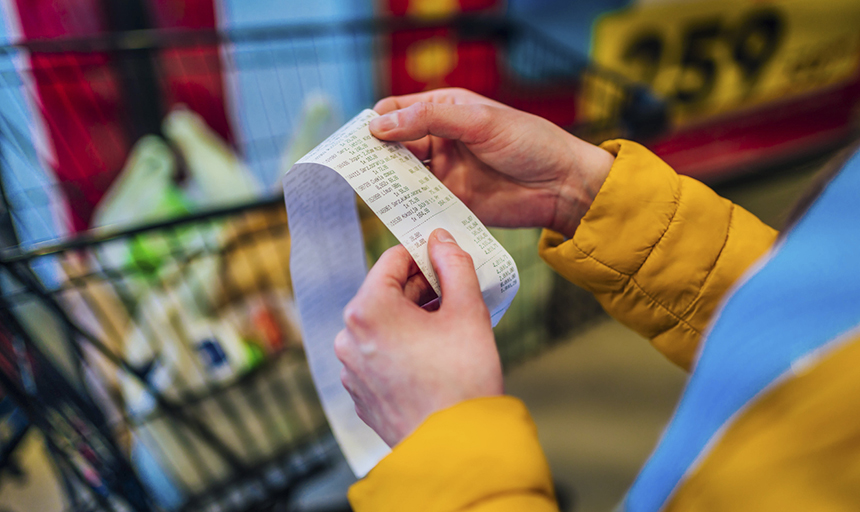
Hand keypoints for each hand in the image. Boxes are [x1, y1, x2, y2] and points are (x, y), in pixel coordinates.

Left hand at [334, 229, 502, 446]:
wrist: (456, 449)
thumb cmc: (462, 379)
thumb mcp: (467, 311)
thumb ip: (454, 265)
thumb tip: (441, 239)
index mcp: (368, 309)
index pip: (392, 259)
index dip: (424, 255)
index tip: (447, 260)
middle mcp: (349, 337)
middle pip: (385, 293)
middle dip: (420, 290)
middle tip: (455, 296)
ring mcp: (351, 369)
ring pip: (382, 325)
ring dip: (412, 320)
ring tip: (448, 331)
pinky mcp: (360, 394)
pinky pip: (379, 355)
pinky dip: (402, 349)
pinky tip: (432, 360)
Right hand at [371, 88, 613, 237]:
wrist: (563, 186)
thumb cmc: (529, 142)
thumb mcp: (479, 121)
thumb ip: (429, 119)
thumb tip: (379, 126)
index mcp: (446, 110)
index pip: (397, 111)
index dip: (376, 122)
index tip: (360, 139)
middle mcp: (440, 140)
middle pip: (394, 146)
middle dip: (376, 155)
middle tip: (357, 168)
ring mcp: (444, 173)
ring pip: (403, 176)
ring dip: (388, 182)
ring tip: (371, 190)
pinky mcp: (451, 202)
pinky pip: (420, 203)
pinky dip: (406, 207)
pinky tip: (395, 210)